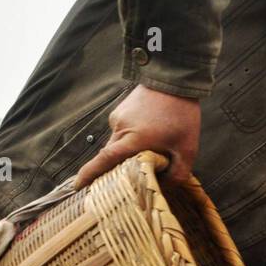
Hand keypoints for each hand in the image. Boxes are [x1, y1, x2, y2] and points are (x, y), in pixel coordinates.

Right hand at [74, 85, 200, 188]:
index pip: (105, 160)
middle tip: (129, 180)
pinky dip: (130, 140)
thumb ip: (177, 173)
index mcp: (134, 139)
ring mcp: (117, 118)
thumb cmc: (182, 114)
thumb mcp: (188, 149)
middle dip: (115, 171)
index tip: (77, 186)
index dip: (90, 174)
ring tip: (150, 150)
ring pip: (116, 146)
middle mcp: (120, 128)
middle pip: (111, 158)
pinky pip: (120, 133)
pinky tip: (148, 135)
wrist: (174, 78)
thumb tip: (163, 187)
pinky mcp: (119, 112)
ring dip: (127, 154)